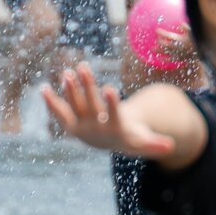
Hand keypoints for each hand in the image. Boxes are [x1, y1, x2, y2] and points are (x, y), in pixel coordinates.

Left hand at [42, 63, 174, 157]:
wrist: (109, 144)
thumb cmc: (129, 137)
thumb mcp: (142, 141)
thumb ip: (155, 144)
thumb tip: (171, 147)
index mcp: (114, 129)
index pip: (113, 115)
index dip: (111, 103)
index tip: (110, 88)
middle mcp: (95, 128)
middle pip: (90, 105)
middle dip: (87, 87)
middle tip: (82, 67)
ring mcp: (81, 126)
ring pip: (74, 106)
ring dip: (69, 89)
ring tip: (66, 72)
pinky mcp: (70, 124)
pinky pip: (59, 112)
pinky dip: (51, 101)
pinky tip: (43, 88)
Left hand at [156, 28, 195, 63]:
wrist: (202, 53)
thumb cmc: (198, 41)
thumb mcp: (194, 32)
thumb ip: (186, 28)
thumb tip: (180, 24)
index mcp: (180, 40)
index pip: (169, 36)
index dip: (162, 33)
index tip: (156, 30)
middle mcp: (178, 47)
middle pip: (166, 44)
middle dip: (160, 42)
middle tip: (156, 40)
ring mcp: (178, 54)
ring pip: (167, 52)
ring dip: (159, 50)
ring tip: (153, 49)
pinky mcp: (180, 59)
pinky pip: (171, 60)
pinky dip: (165, 59)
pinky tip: (160, 58)